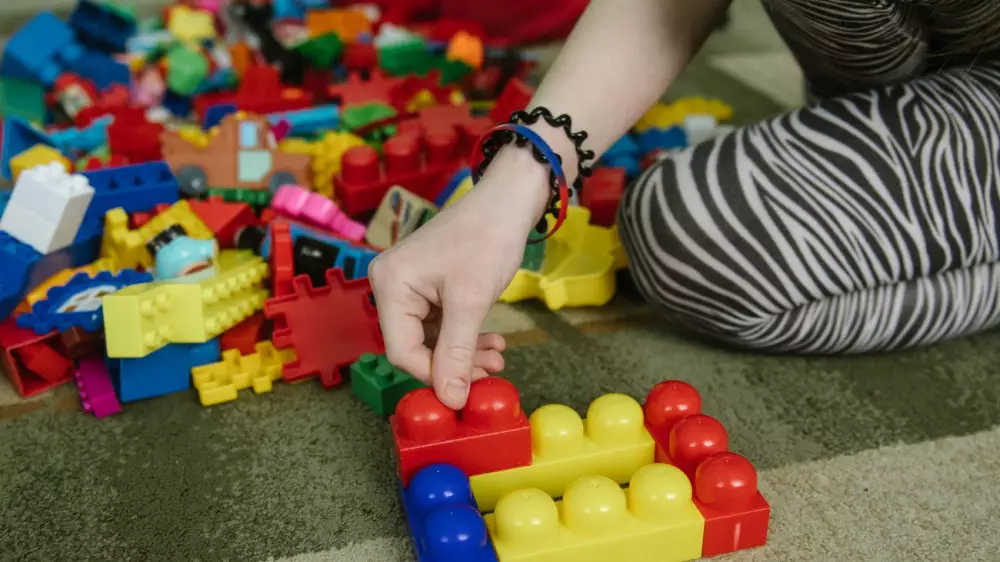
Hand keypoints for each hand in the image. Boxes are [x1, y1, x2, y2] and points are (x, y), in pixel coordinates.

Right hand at [369, 149, 549, 408]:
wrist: (506, 201)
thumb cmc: (487, 238)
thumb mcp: (472, 301)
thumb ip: (458, 352)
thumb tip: (450, 400)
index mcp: (391, 285)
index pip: (401, 350)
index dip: (433, 375)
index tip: (464, 390)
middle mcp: (391, 285)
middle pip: (415, 346)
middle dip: (454, 362)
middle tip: (488, 372)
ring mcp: (409, 285)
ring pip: (432, 338)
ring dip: (464, 351)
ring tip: (496, 358)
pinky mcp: (427, 286)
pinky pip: (441, 323)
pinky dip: (465, 335)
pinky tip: (491, 342)